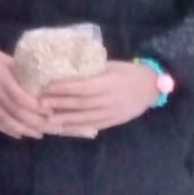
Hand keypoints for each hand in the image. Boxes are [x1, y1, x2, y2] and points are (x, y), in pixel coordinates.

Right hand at [0, 36, 48, 139]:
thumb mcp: (2, 57)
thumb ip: (19, 70)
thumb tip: (39, 78)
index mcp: (1, 79)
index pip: (20, 99)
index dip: (36, 108)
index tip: (51, 111)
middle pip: (16, 113)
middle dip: (35, 122)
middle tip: (51, 126)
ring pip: (6, 121)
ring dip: (24, 129)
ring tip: (38, 134)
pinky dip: (7, 130)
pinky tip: (18, 134)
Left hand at [41, 60, 159, 135]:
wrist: (152, 87)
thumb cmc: (129, 72)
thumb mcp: (111, 66)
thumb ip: (91, 70)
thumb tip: (63, 68)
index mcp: (110, 83)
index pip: (84, 87)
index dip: (65, 88)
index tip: (47, 87)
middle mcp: (111, 100)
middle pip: (82, 104)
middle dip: (60, 105)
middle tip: (41, 104)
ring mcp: (114, 113)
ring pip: (86, 118)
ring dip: (65, 119)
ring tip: (48, 119)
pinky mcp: (115, 121)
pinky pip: (94, 125)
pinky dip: (78, 127)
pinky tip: (65, 128)